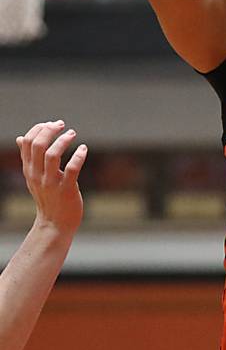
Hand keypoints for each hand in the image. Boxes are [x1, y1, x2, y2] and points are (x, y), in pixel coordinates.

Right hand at [16, 122, 86, 236]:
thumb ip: (28, 158)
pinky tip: (83, 149)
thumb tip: (19, 138)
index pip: (26, 143)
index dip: (38, 129)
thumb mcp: (33, 177)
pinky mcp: (66, 190)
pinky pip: (72, 169)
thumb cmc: (47, 197)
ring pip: (52, 155)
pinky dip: (78, 156)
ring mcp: (51, 183)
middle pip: (37, 145)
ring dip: (63, 141)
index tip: (51, 124)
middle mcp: (37, 175)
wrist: (55, 224)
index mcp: (29, 170)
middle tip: (62, 124)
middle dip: (49, 131)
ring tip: (72, 134)